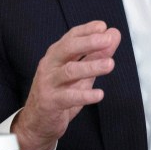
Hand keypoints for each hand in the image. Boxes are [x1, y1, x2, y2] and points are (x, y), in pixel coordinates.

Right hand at [12, 20, 121, 149]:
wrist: (36, 122)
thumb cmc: (60, 92)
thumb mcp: (80, 72)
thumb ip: (96, 54)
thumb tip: (114, 35)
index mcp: (57, 55)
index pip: (71, 36)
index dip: (87, 30)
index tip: (103, 26)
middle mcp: (50, 65)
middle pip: (68, 48)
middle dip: (89, 42)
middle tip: (108, 40)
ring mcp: (48, 83)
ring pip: (69, 71)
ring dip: (91, 66)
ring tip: (110, 64)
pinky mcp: (50, 102)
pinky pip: (68, 97)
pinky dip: (85, 95)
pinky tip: (99, 94)